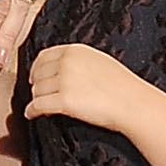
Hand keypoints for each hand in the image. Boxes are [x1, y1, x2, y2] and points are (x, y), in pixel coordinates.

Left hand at [22, 40, 142, 135]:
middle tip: (39, 95)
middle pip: (38, 74)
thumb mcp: (98, 61)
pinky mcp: (64, 100)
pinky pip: (38, 105)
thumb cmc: (122, 86)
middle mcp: (67, 62)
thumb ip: (77, 61)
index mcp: (75, 50)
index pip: (44, 57)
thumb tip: (59, 68)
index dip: (36, 69)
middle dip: (36, 86)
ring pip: (37, 90)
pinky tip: (32, 115)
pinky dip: (32, 111)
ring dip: (36, 99)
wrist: (134, 104)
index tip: (35, 78)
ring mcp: (65, 81)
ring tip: (40, 107)